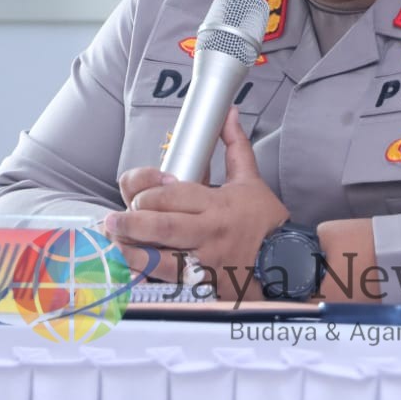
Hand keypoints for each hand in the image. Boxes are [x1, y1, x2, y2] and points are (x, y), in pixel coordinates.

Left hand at [104, 107, 289, 300]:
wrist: (288, 262)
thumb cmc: (265, 222)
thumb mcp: (251, 181)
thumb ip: (235, 146)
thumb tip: (230, 114)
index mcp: (218, 205)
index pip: (175, 195)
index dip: (151, 193)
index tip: (140, 195)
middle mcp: (209, 233)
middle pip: (163, 226)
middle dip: (132, 222)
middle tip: (112, 220)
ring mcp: (205, 262)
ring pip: (161, 259)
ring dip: (132, 252)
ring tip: (113, 243)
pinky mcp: (203, 285)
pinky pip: (169, 283)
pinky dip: (147, 278)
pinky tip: (130, 270)